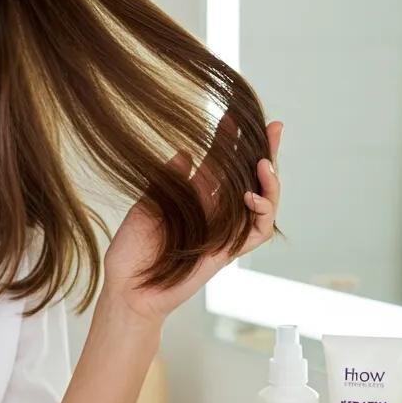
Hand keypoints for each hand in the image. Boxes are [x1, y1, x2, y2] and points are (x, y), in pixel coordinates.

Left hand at [101, 117, 283, 327]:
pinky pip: (257, 232)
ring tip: (263, 162)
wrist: (127, 289)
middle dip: (265, 151)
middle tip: (275, 126)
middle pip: (249, 177)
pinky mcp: (228, 252)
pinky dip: (262, 212)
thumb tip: (185, 152)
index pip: (221, 161)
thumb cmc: (131, 250)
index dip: (231, 138)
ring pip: (263, 203)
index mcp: (195, 196)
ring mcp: (224, 231)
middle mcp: (215, 211)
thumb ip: (169, 180)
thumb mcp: (147, 205)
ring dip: (270, 181)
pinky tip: (252, 195)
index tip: (236, 113)